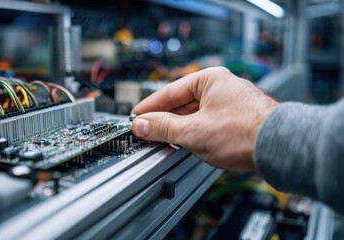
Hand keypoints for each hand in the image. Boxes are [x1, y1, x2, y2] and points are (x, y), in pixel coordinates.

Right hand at [131, 67, 277, 170]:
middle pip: (181, 103)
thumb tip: (142, 125)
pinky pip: (206, 122)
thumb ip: (163, 127)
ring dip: (177, 128)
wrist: (280, 147)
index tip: (136, 118)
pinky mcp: (236, 119)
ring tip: (161, 139)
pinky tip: (184, 142)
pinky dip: (193, 132)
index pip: (169, 92)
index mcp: (209, 79)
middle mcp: (220, 87)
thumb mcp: (193, 131)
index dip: (149, 107)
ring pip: (193, 114)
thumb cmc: (244, 132)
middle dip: (163, 119)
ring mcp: (229, 103)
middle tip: (145, 132)